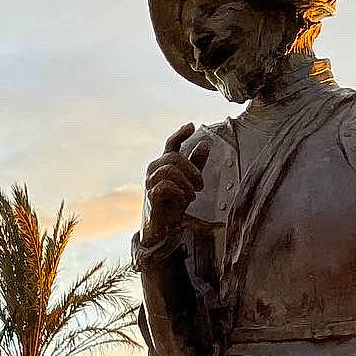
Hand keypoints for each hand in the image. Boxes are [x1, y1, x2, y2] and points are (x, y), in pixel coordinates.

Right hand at [141, 122, 209, 246]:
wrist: (162, 229)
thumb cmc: (171, 206)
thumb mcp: (188, 184)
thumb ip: (196, 165)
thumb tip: (205, 144)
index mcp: (163, 166)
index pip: (171, 145)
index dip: (180, 134)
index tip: (191, 126)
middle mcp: (153, 171)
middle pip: (174, 157)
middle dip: (192, 170)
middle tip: (200, 186)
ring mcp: (149, 183)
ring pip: (170, 170)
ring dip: (186, 183)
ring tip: (190, 196)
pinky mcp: (150, 196)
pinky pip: (166, 186)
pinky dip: (178, 193)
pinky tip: (181, 201)